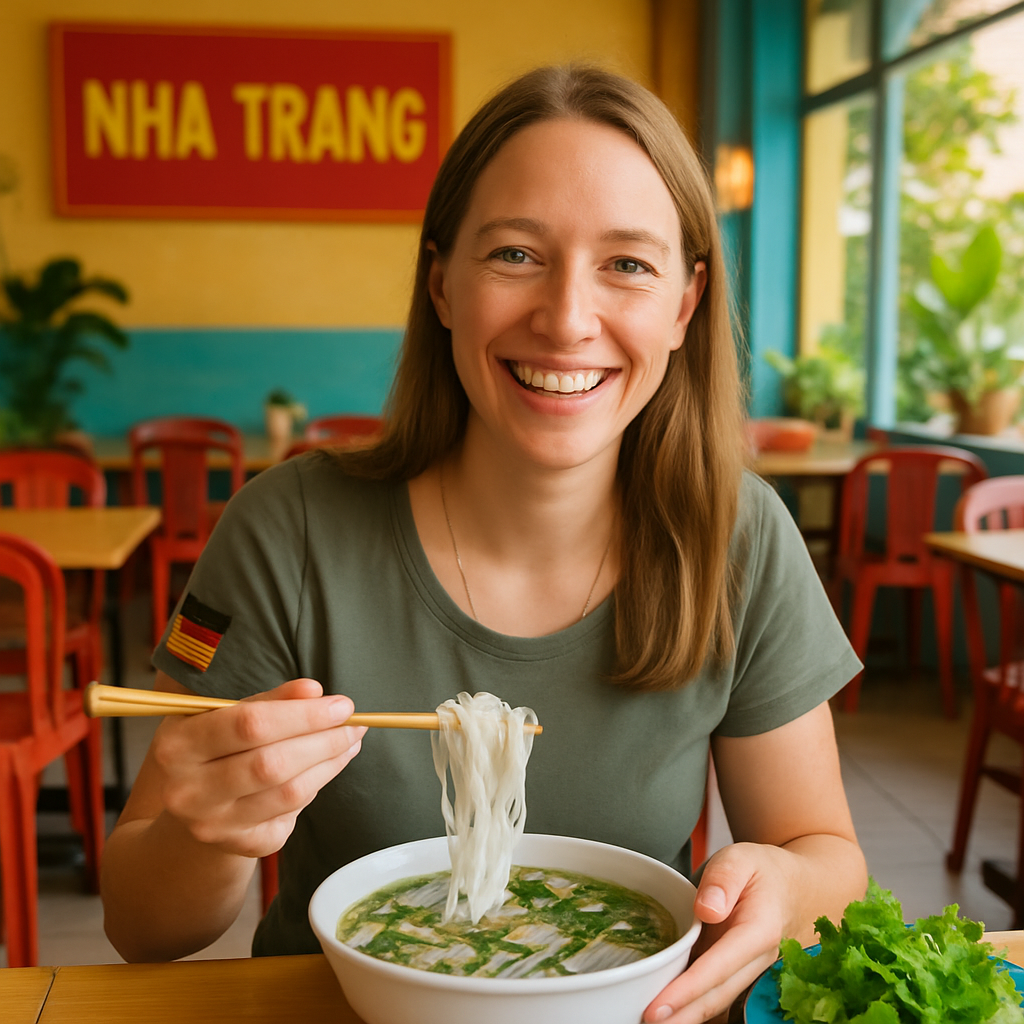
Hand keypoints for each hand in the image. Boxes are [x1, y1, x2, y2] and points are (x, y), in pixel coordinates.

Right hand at [150, 678, 365, 858]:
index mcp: (177, 745)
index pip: (250, 725)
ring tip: (349, 741)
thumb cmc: (216, 745)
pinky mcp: (239, 846)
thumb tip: (313, 690)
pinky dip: (315, 786)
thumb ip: (270, 700)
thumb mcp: (227, 713)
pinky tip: (326, 768)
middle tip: (355, 725)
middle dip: (324, 741)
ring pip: (288, 793)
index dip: (303, 715)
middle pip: (272, 764)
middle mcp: (187, 791)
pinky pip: (291, 814)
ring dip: (329, 763)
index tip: (343, 705)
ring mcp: (211, 825)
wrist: (193, 801)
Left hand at [643, 843, 792, 1023]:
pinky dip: (693, 1006)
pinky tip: (670, 1012)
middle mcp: (756, 960)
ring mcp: (750, 972)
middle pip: (717, 996)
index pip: (719, 967)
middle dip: (682, 1015)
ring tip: (650, 1022)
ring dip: (687, 1016)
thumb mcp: (741, 858)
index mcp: (758, 931)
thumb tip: (707, 909)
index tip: (658, 1007)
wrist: (793, 886)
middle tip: (645, 1022)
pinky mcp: (739, 975)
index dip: (687, 990)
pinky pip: (717, 996)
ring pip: (717, 1002)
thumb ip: (723, 879)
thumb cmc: (761, 870)